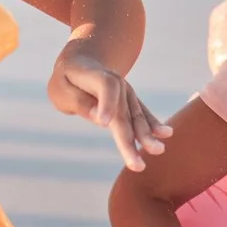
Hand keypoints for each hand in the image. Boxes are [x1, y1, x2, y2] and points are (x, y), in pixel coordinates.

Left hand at [49, 49, 169, 170]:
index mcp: (95, 76)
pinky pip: (143, 114)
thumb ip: (80, 102)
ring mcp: (127, 93)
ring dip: (146, 136)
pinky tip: (165, 134)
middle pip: (122, 112)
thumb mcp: (61, 89)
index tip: (103, 123)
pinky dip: (153, 124)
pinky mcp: (132, 102)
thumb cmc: (68, 81)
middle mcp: (117, 84)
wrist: (84, 62)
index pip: (105, 86)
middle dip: (129, 139)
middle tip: (137, 164)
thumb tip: (101, 120)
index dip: (106, 103)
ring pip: (136, 116)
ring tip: (157, 150)